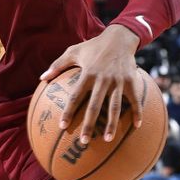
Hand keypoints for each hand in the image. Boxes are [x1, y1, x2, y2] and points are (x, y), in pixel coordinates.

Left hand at [40, 24, 141, 144]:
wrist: (119, 37)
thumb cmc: (93, 46)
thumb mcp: (73, 51)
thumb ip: (57, 65)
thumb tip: (41, 78)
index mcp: (88, 73)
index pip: (76, 96)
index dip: (68, 111)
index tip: (62, 126)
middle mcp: (103, 79)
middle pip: (95, 106)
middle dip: (88, 124)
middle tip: (83, 141)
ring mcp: (118, 81)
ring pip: (114, 106)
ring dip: (111, 124)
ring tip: (107, 140)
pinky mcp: (131, 80)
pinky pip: (135, 99)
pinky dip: (137, 112)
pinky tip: (137, 126)